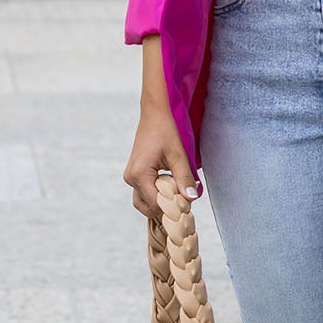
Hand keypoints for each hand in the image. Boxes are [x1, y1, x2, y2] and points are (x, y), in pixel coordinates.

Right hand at [124, 35, 200, 217]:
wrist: (156, 115)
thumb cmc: (167, 131)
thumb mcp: (179, 155)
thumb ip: (184, 178)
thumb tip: (191, 199)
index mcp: (139, 174)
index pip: (156, 204)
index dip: (173, 207)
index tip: (189, 203)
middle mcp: (131, 178)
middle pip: (148, 208)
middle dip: (166, 208)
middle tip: (184, 199)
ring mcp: (131, 177)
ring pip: (145, 202)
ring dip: (162, 202)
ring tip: (178, 191)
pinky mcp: (135, 174)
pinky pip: (145, 193)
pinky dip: (158, 195)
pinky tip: (172, 186)